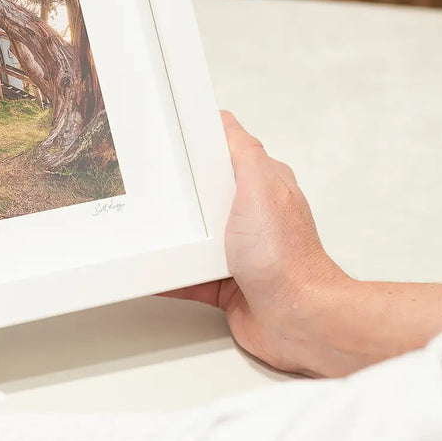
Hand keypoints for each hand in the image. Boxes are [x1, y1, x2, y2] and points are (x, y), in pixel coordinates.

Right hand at [169, 112, 351, 375]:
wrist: (297, 320)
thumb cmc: (286, 258)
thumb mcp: (261, 187)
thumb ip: (244, 152)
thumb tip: (225, 120)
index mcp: (264, 187)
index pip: (228, 155)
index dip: (200, 147)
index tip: (169, 139)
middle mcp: (252, 218)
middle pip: (204, 195)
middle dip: (179, 194)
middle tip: (148, 186)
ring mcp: (238, 252)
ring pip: (194, 237)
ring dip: (172, 235)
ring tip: (144, 226)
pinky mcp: (225, 284)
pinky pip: (187, 275)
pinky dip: (168, 274)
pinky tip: (149, 269)